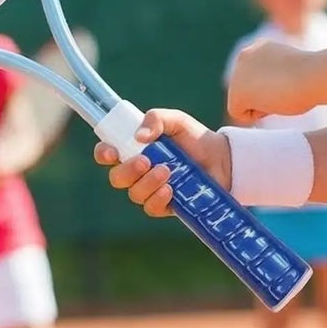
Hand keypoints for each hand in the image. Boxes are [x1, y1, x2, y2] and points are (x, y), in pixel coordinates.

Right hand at [93, 108, 231, 217]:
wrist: (223, 159)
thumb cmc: (195, 138)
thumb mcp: (177, 121)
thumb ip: (157, 119)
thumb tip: (138, 136)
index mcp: (135, 149)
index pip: (108, 153)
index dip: (103, 154)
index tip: (112, 153)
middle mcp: (139, 172)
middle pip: (117, 178)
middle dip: (127, 171)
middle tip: (145, 160)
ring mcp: (151, 190)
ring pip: (134, 194)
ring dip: (147, 183)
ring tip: (167, 171)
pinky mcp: (166, 205)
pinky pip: (151, 208)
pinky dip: (157, 199)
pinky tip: (170, 189)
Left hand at [227, 41, 321, 124]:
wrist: (313, 75)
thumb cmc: (312, 76)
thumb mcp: (290, 69)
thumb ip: (276, 74)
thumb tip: (273, 86)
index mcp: (259, 47)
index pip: (257, 78)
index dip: (273, 87)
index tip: (289, 81)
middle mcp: (245, 55)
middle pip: (248, 89)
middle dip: (263, 96)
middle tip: (285, 90)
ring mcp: (238, 73)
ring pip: (242, 101)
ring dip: (260, 105)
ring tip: (280, 95)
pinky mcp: (236, 92)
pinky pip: (239, 113)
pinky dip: (255, 115)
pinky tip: (272, 103)